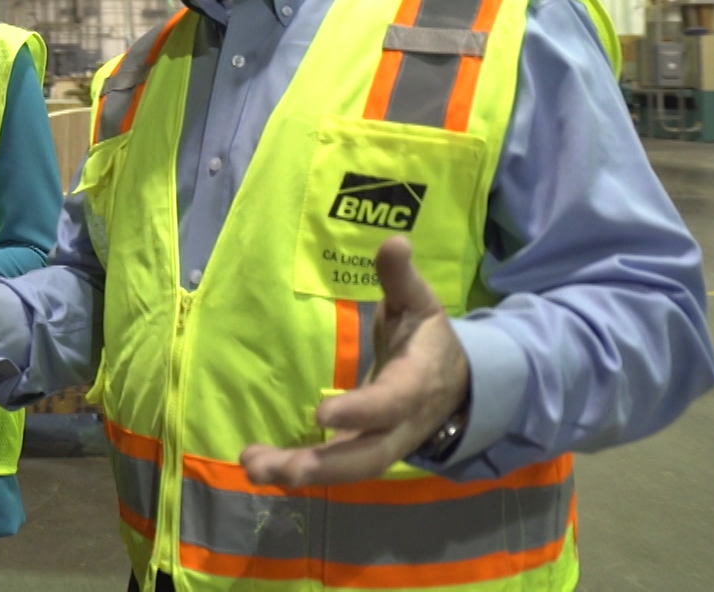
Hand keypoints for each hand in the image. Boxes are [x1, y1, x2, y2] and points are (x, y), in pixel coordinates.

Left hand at [240, 236, 470, 487]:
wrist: (459, 386)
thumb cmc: (428, 339)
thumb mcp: (421, 303)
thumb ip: (402, 278)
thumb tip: (394, 240)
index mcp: (415, 385)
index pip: (389, 403)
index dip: (360, 411)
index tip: (322, 412)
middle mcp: (400, 426)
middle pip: (366, 457)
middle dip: (322, 464)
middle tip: (279, 467)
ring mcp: (383, 445)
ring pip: (346, 471)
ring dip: (300, 473)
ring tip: (254, 468)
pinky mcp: (363, 452)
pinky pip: (334, 469)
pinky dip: (298, 473)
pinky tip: (260, 469)